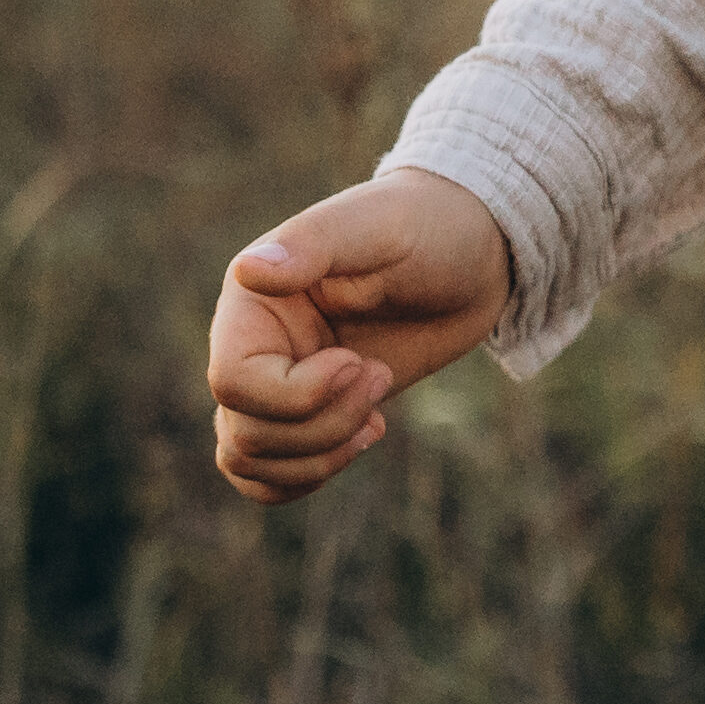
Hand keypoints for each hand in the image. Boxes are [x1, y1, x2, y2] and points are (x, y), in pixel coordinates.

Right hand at [207, 165, 513, 502]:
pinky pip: (268, 475)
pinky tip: (366, 434)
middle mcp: (254, 344)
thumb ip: (311, 246)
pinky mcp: (308, 413)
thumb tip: (247, 270)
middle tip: (380, 377)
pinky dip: (307, 477)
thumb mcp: (376, 228)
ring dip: (319, 458)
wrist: (472, 256)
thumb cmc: (424, 226)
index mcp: (253, 298)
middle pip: (245, 434)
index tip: (359, 362)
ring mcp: (278, 383)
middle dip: (323, 426)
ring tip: (375, 418)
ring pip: (249, 462)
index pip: (232, 381)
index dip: (296, 395)